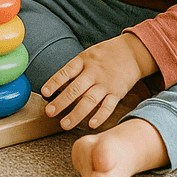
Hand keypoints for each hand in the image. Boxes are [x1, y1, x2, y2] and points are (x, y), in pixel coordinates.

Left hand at [41, 33, 155, 130]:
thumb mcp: (88, 54)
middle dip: (61, 102)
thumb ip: (76, 69)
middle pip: (75, 89)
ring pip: (89, 101)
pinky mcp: (117, 93)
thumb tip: (58, 85)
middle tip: (49, 113)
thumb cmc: (106, 54)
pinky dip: (99, 116)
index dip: (54, 82)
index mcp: (84, 60)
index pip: (66, 72)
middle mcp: (94, 72)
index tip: (44, 93)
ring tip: (64, 124)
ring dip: (76, 114)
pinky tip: (90, 124)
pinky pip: (107, 106)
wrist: (132, 52)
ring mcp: (106, 83)